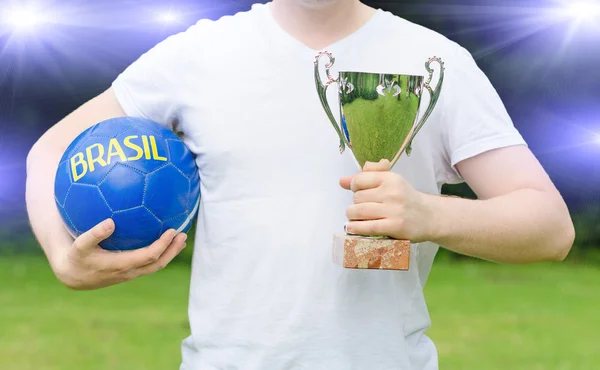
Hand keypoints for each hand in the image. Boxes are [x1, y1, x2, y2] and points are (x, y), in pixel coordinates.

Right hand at [51, 219, 187, 289]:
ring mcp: (131, 274)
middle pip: (158, 263)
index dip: (163, 245)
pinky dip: (161, 254)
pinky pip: (150, 264)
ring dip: (170, 253)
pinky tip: (165, 242)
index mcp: (121, 265)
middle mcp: (129, 271)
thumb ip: (94, 234)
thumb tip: (110, 222)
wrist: (73, 277)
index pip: (149, 256)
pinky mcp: (130, 272)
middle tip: (183, 235)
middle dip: (173, 250)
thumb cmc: (76, 257)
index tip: (172, 231)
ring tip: (181, 239)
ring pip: (156, 266)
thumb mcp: (80, 245)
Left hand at [339, 159, 431, 241]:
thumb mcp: (391, 183)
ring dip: (353, 216)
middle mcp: (392, 192)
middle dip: (356, 203)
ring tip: (356, 218)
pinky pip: (368, 227)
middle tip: (363, 208)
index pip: (359, 180)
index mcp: (390, 178)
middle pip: (358, 197)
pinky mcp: (395, 226)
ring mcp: (394, 210)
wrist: (430, 217)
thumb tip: (342, 181)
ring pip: (359, 211)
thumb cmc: (406, 199)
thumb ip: (367, 179)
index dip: (354, 187)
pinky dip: (357, 228)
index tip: (358, 192)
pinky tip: (352, 228)